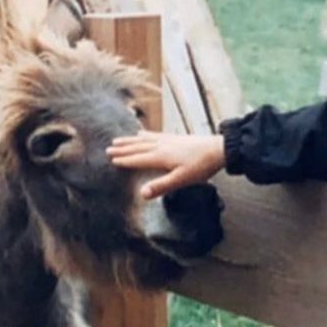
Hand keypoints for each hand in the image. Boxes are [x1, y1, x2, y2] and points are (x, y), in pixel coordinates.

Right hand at [107, 132, 224, 198]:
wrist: (218, 149)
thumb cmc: (201, 166)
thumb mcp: (181, 180)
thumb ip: (161, 186)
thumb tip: (142, 194)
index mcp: (160, 157)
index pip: (138, 159)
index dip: (125, 160)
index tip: (112, 159)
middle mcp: (161, 146)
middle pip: (138, 147)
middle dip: (123, 149)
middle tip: (109, 148)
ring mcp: (168, 140)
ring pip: (144, 140)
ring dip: (130, 141)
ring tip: (119, 139)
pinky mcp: (175, 138)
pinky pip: (154, 135)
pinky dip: (145, 135)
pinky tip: (142, 133)